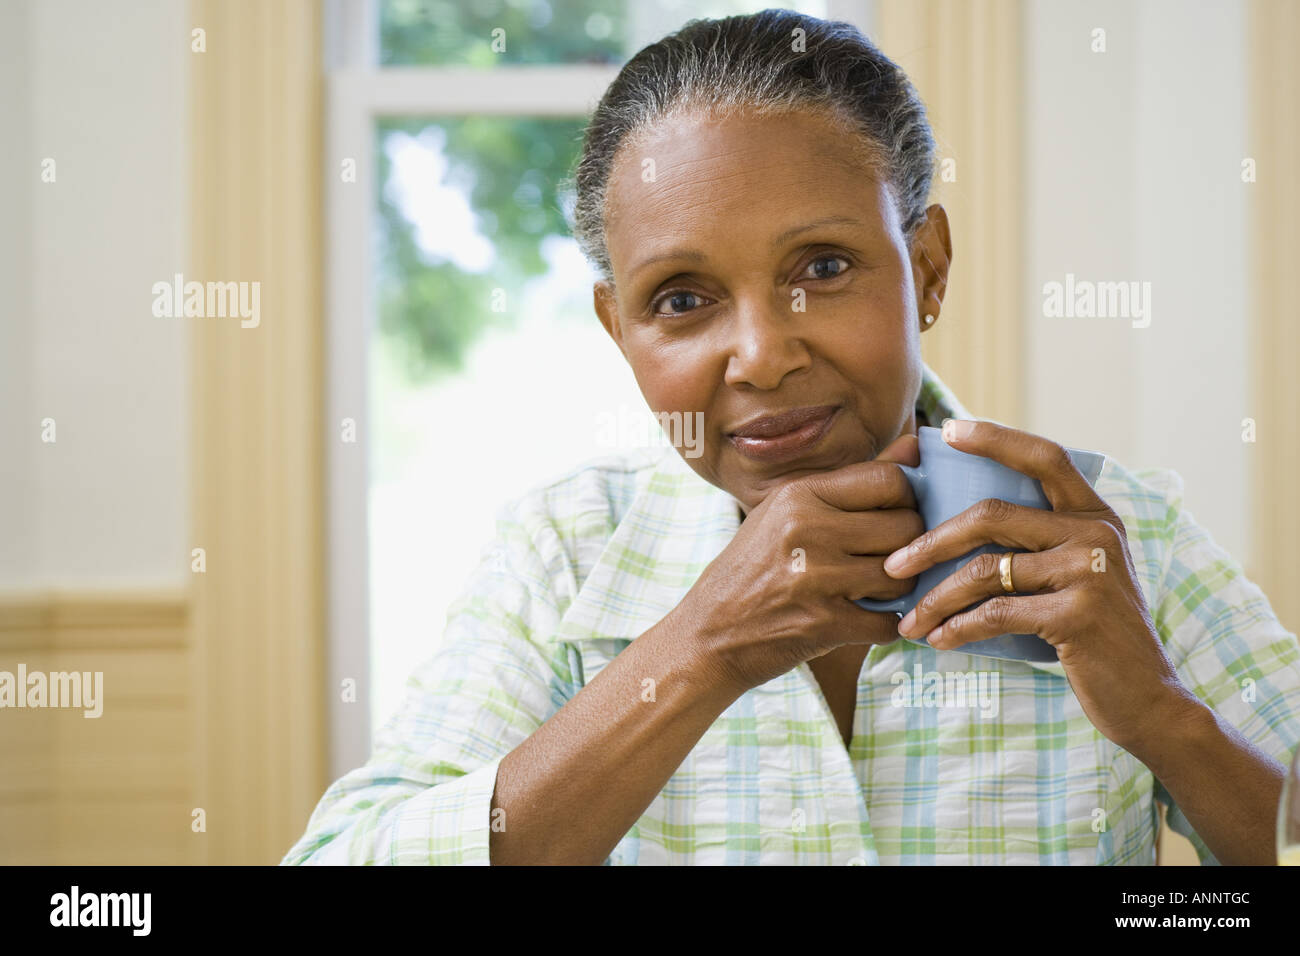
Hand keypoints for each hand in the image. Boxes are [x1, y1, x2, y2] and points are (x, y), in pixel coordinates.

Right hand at [678, 433, 924, 694]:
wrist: (707, 634)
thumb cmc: (751, 569)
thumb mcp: (786, 513)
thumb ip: (852, 483)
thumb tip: (915, 446)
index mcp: (799, 494)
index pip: (888, 480)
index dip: (907, 500)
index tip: (896, 517)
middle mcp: (807, 529)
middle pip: (905, 526)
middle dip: (908, 546)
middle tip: (889, 558)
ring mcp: (815, 578)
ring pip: (901, 576)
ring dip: (897, 588)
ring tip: (875, 590)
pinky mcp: (822, 624)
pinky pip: (887, 621)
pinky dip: (884, 625)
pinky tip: (865, 620)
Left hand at [883, 419, 1196, 749]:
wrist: (1147, 698)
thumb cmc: (1095, 636)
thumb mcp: (1078, 575)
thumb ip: (1040, 543)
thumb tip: (958, 521)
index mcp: (1094, 515)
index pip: (1043, 457)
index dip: (995, 437)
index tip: (948, 430)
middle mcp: (1096, 534)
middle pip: (992, 515)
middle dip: (931, 540)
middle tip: (892, 565)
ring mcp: (1089, 573)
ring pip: (986, 571)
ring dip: (936, 598)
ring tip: (909, 620)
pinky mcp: (1077, 615)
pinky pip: (996, 614)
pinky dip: (959, 628)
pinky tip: (938, 640)